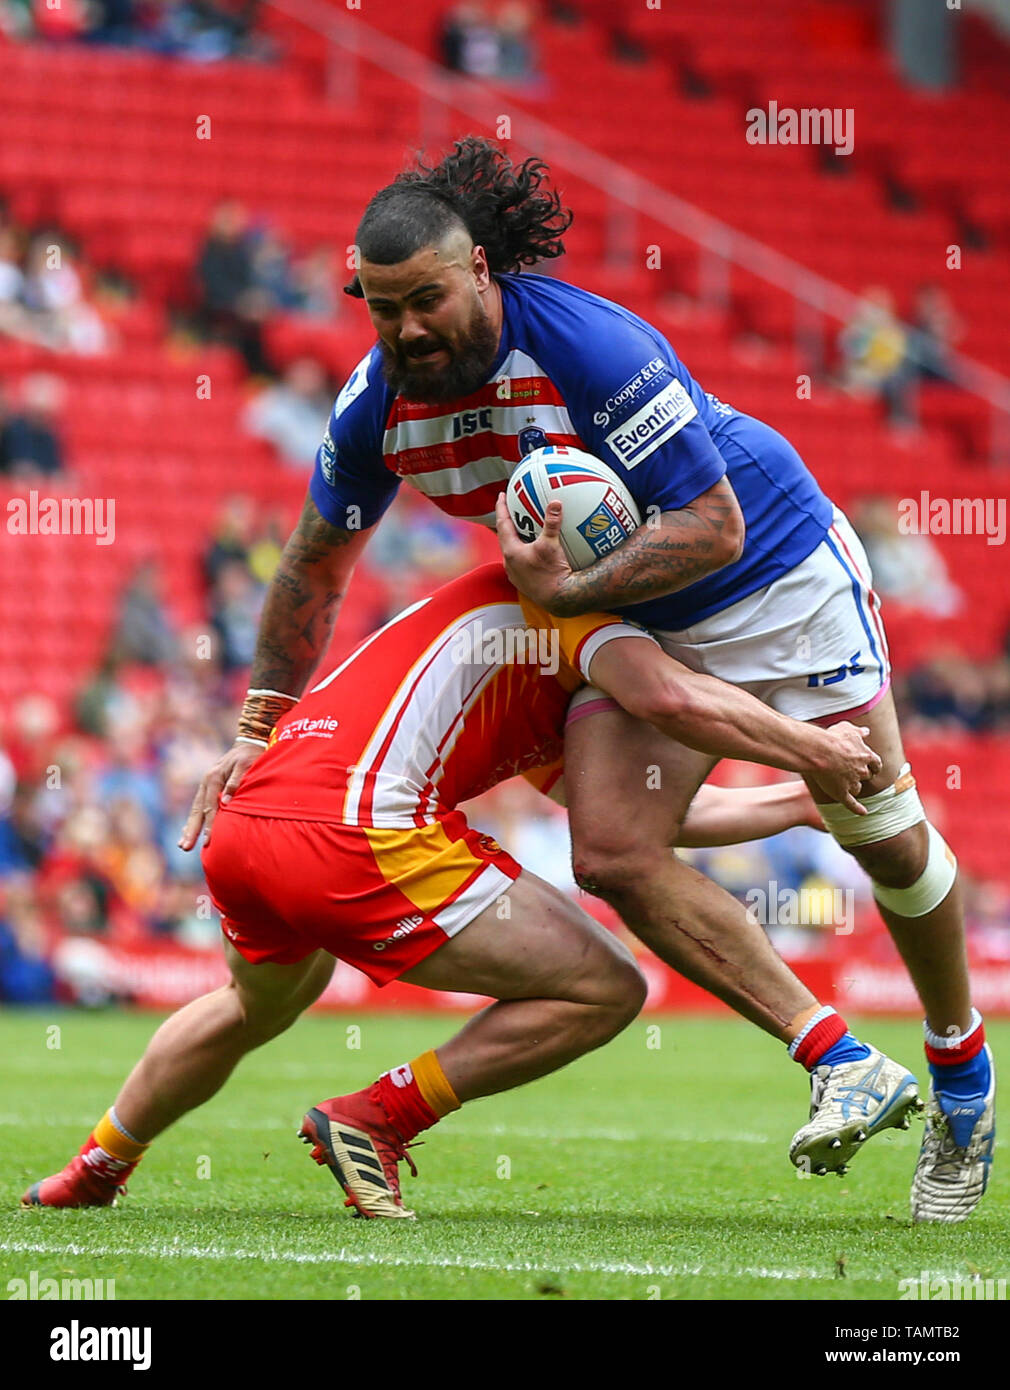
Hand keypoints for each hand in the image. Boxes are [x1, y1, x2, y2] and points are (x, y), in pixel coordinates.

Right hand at [178, 740, 264, 850]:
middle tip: (184, 847)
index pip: (210, 807)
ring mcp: (204, 785)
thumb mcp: (245, 766)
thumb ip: (235, 783)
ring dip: (189, 828)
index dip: (209, 825)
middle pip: (197, 811)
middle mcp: (205, 783)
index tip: (208, 841)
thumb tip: (226, 803)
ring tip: (182, 845)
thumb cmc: (249, 756)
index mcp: (213, 778)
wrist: (247, 744)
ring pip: (195, 810)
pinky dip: (192, 820)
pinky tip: (187, 831)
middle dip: (191, 831)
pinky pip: (197, 806)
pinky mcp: (207, 787)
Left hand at [495, 494, 573, 612]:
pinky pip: (521, 562)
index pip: (502, 524)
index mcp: (511, 552)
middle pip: (505, 537)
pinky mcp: (524, 583)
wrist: (560, 600)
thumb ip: (552, 523)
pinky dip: (524, 552)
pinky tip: (534, 551)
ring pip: (511, 551)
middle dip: (507, 522)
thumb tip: (555, 502)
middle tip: (510, 510)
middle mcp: (509, 564)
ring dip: (515, 539)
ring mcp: (516, 575)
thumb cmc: (554, 573)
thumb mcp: (552, 545)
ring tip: (522, 529)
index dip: (501, 508)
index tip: (501, 496)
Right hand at [810, 723, 882, 815]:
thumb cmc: (832, 738)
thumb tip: (866, 731)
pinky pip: (851, 804)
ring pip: (857, 788)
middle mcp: (862, 771)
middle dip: (862, 775)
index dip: (873, 765)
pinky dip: (858, 809)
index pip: (876, 763)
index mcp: (866, 755)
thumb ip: (858, 731)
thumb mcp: (847, 729)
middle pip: (866, 776)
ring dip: (854, 786)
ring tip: (845, 785)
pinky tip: (863, 813)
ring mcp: (852, 783)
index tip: (872, 766)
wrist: (819, 751)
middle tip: (854, 773)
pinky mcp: (842, 793)